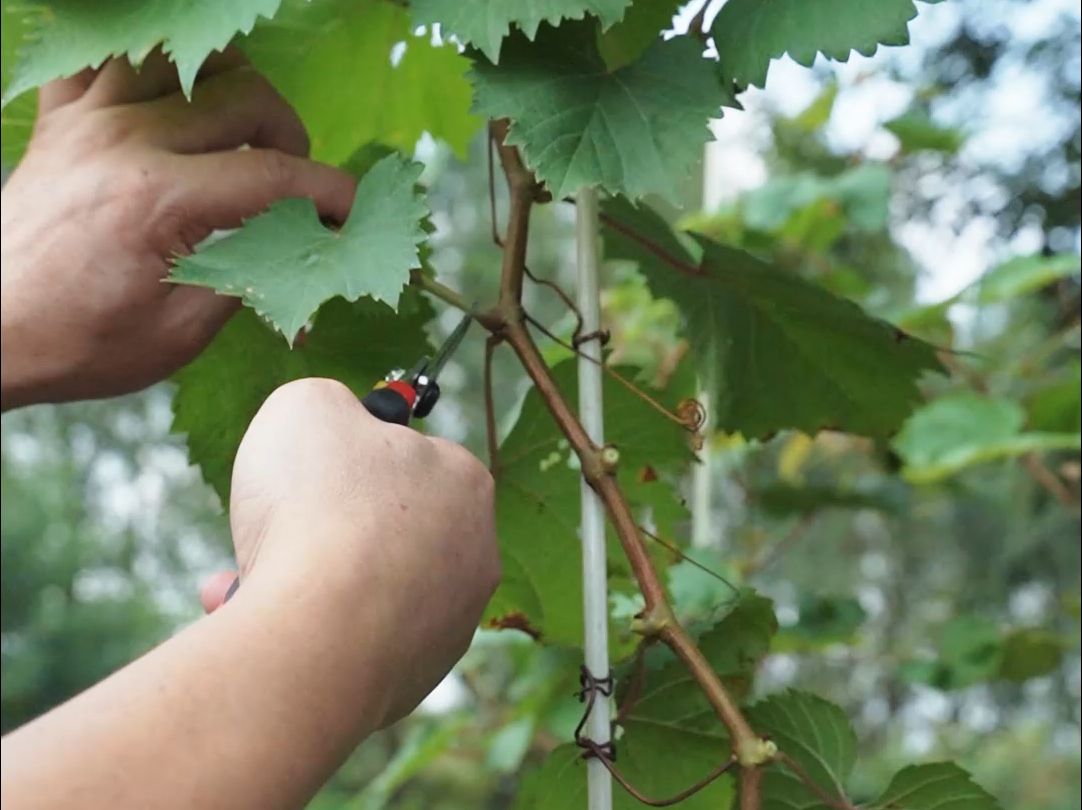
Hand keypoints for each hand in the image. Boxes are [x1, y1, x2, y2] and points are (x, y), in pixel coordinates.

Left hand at [0, 52, 355, 409]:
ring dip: (227, 88)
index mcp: (159, 199)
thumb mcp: (179, 333)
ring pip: (182, 59)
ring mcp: (87, 121)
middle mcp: (124, 142)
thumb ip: (248, 278)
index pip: (273, 173)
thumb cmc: (76, 342)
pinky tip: (168, 102)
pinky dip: (146, 67)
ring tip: (240, 132)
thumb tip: (302, 253)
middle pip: (241, 97)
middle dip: (289, 135)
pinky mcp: (59, 121)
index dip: (327, 189)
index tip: (351, 209)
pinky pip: (105, 58)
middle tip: (295, 179)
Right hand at [217, 378, 499, 726]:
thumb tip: (328, 418)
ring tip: (247, 584)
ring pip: (363, 589)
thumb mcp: (305, 407)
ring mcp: (451, 621)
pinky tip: (261, 625)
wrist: (320, 637)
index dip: (347, 459)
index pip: (408, 457)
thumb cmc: (316, 508)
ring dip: (303, 581)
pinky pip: (353, 643)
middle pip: (383, 529)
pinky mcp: (417, 676)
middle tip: (268, 529)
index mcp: (464, 482)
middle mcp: (475, 553)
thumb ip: (324, 402)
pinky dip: (308, 632)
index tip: (306, 471)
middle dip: (317, 528)